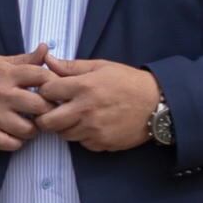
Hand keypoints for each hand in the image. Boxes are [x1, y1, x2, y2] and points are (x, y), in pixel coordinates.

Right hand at [0, 52, 52, 152]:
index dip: (54, 83)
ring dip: (32, 130)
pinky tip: (15, 136)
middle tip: (47, 111)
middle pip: (39, 106)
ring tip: (30, 125)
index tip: (55, 89)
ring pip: (26, 129)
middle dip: (48, 110)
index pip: (42, 76)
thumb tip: (46, 48)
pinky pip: (6, 143)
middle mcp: (1, 94)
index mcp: (7, 74)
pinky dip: (15, 143)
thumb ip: (24, 59)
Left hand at [34, 56, 165, 152]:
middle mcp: (85, 110)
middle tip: (54, 110)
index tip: (52, 91)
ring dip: (65, 127)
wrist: (157, 104)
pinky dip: (82, 136)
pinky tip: (92, 125)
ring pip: (63, 134)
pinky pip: (81, 143)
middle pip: (47, 121)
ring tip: (76, 116)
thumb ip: (71, 66)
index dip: (45, 91)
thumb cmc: (128, 82)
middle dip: (45, 116)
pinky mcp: (102, 142)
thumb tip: (46, 60)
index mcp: (83, 87)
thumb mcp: (101, 66)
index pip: (46, 92)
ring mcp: (93, 129)